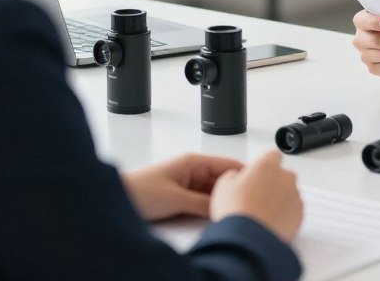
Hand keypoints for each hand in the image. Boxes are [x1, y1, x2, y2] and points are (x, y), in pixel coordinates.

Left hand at [121, 153, 242, 221]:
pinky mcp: (183, 199)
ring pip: (214, 194)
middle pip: (223, 181)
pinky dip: (211, 209)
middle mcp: (193, 171)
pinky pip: (204, 203)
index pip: (229, 165)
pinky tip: (217, 217)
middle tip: (249, 205)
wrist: (117, 199)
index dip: (246, 174)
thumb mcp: (176, 198)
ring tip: (234, 212)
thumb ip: (202, 204)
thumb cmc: (139, 190)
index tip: (262, 184)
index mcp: (194, 162)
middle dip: (235, 192)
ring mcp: (189, 185)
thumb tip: (224, 208)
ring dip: (222, 202)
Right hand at [210, 150, 303, 241]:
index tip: (257, 175)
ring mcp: (295, 195)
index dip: (264, 165)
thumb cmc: (236, 211)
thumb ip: (234, 175)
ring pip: (288, 193)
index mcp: (267, 165)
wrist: (249, 239)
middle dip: (272, 183)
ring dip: (279, 200)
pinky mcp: (300, 214)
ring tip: (260, 214)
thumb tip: (238, 177)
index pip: (272, 155)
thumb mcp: (223, 186)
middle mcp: (285, 177)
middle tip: (255, 198)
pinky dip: (285, 214)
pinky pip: (293, 210)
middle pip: (282, 175)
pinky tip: (269, 223)